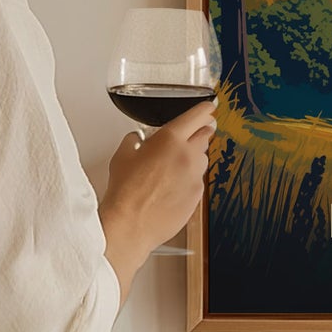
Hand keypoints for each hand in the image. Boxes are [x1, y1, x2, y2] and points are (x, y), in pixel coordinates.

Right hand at [99, 98, 217, 300]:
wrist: (131, 224)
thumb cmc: (125, 191)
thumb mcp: (122, 155)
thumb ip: (135, 141)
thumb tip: (137, 139)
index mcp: (170, 139)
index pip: (197, 116)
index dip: (205, 109)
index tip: (209, 107)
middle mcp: (188, 155)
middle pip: (205, 135)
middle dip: (200, 132)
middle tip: (192, 134)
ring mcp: (195, 177)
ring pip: (202, 159)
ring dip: (193, 158)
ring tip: (173, 167)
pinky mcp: (197, 196)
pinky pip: (197, 181)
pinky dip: (189, 180)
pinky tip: (172, 187)